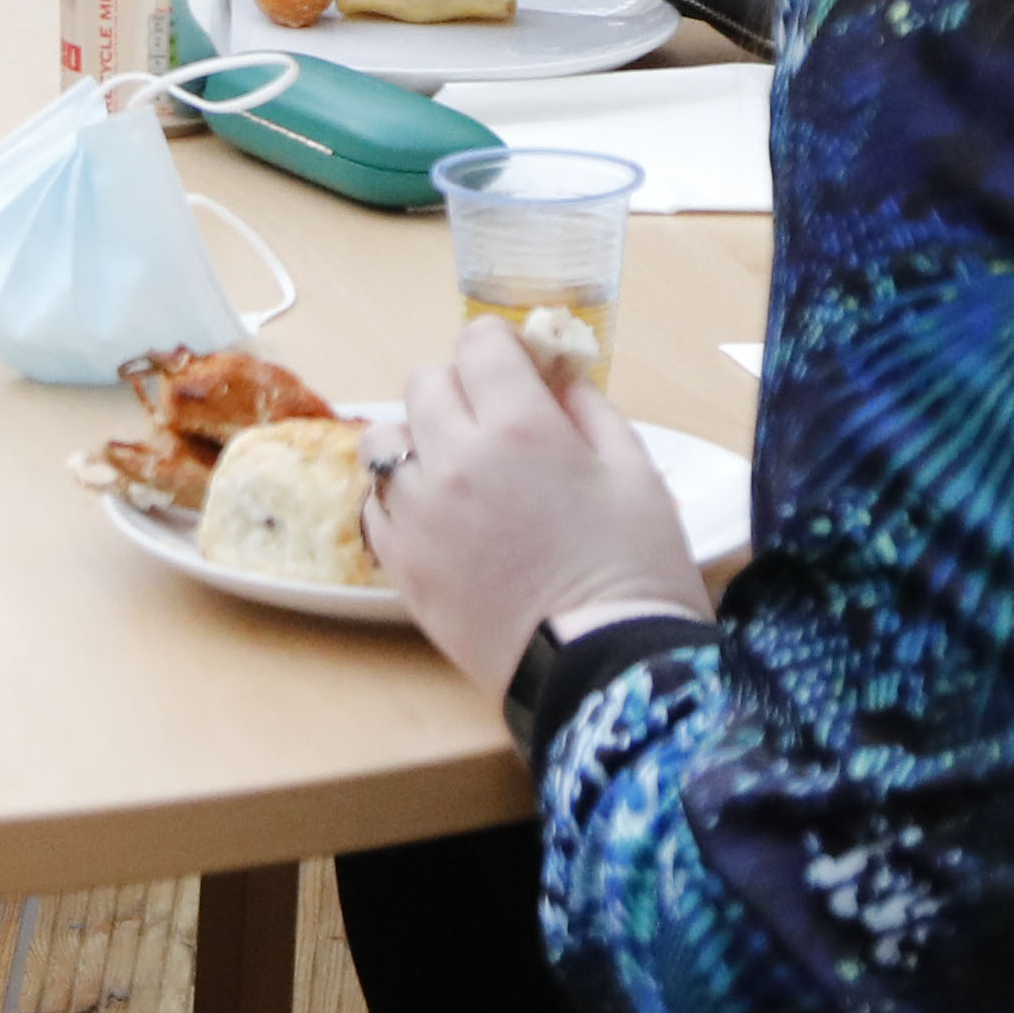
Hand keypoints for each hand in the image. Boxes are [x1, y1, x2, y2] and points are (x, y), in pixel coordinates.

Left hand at [367, 319, 707, 698]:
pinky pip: (376, 502)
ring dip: (419, 440)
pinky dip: (400, 497)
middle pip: (425, 381)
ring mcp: (417, 512)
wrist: (601, 670)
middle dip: (459, 388)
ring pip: (386, 439)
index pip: (479, 342)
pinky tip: (439, 517)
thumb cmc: (636, 570)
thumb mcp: (636, 473)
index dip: (502, 347)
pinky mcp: (399, 563)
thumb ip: (590, 411)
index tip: (519, 368)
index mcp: (519, 426)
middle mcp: (454, 458)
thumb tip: (558, 378)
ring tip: (457, 471)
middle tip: (494, 422)